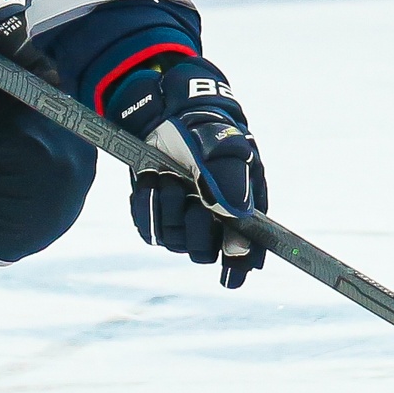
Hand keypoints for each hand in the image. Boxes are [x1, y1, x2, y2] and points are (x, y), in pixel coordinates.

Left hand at [106, 56, 267, 288]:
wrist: (168, 115)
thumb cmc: (206, 132)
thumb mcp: (223, 150)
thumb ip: (231, 181)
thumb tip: (238, 216)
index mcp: (243, 209)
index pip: (247, 252)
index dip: (239, 266)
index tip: (230, 278)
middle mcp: (215, 221)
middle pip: (203, 253)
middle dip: (193, 228)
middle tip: (190, 198)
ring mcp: (184, 220)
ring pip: (173, 241)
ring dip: (166, 209)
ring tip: (166, 177)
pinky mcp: (157, 216)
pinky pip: (149, 230)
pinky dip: (146, 207)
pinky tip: (150, 180)